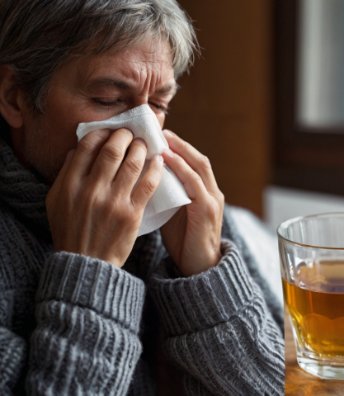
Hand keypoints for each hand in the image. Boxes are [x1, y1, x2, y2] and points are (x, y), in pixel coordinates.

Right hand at [46, 128, 163, 267]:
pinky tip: (158, 161)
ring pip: (132, 163)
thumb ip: (65, 174)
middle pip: (112, 150)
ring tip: (144, 144)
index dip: (101, 133)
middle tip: (130, 133)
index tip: (109, 131)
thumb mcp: (55, 201)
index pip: (87, 146)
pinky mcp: (132, 214)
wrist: (87, 263)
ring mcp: (113, 202)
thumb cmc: (70, 231)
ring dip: (141, 148)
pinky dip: (155, 169)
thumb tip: (78, 150)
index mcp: (70, 185)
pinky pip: (148, 184)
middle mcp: (91, 190)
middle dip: (124, 136)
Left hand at [160, 130, 223, 275]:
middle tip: (160, 130)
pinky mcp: (207, 210)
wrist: (199, 268)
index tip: (159, 136)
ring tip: (163, 139)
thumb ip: (166, 194)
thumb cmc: (184, 240)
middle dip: (180, 143)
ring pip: (199, 166)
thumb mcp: (174, 212)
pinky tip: (168, 160)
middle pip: (198, 158)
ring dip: (181, 151)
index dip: (178, 147)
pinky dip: (182, 169)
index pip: (192, 163)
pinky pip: (195, 184)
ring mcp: (212, 200)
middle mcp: (212, 191)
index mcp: (204, 192)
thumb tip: (144, 178)